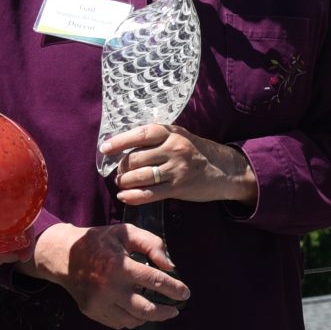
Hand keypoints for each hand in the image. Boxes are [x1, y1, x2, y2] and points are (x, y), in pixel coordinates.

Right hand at [29, 221, 185, 327]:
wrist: (63, 256)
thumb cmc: (99, 242)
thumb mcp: (126, 233)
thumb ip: (151, 244)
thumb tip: (170, 265)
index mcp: (119, 266)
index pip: (154, 281)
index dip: (174, 288)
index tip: (185, 293)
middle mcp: (109, 288)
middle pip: (146, 309)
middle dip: (166, 312)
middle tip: (175, 310)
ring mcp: (99, 302)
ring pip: (133, 320)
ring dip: (149, 317)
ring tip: (158, 310)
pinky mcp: (91, 311)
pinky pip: (118, 323)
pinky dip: (132, 319)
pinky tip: (137, 311)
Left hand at [102, 124, 254, 206]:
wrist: (226, 170)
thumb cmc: (197, 152)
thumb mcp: (180, 137)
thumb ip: (157, 139)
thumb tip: (125, 147)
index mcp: (172, 133)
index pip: (141, 134)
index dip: (120, 141)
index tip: (104, 149)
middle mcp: (174, 148)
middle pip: (135, 159)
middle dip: (121, 168)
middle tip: (119, 174)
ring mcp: (177, 169)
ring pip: (140, 176)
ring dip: (125, 182)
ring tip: (122, 184)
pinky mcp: (179, 187)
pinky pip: (149, 193)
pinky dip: (132, 196)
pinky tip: (125, 197)